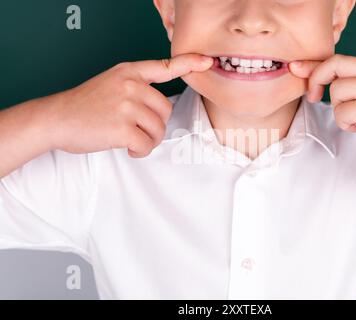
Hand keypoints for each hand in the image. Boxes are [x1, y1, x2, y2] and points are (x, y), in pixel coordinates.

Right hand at [49, 53, 213, 157]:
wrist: (56, 119)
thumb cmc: (84, 105)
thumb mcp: (110, 83)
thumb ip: (135, 86)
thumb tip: (159, 106)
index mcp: (129, 72)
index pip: (165, 66)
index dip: (189, 63)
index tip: (207, 62)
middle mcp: (130, 85)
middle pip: (165, 110)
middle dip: (155, 125)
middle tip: (137, 130)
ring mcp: (126, 106)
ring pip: (158, 129)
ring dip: (149, 140)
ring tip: (131, 139)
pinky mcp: (123, 128)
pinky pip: (147, 145)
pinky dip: (141, 151)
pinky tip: (128, 148)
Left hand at [288, 54, 355, 175]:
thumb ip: (346, 84)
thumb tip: (310, 74)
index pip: (339, 59)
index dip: (313, 64)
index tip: (295, 68)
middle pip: (336, 63)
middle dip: (317, 79)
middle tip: (314, 97)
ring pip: (337, 90)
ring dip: (339, 110)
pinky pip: (341, 112)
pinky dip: (345, 124)